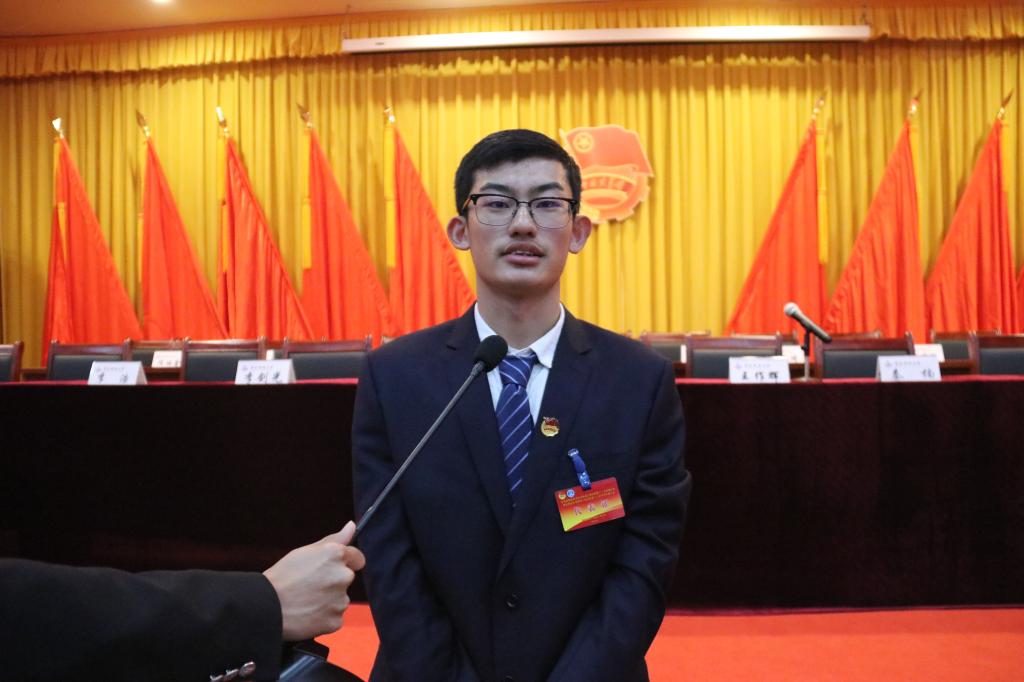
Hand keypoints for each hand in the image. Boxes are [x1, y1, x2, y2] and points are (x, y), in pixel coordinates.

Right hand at [263, 521, 366, 640]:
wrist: (266, 607)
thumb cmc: (283, 576)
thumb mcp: (305, 551)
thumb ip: (334, 539)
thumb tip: (352, 526)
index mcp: (336, 555)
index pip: (358, 558)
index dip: (346, 562)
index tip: (331, 568)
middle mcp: (343, 576)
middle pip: (346, 578)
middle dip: (333, 581)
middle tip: (310, 585)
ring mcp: (341, 600)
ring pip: (340, 599)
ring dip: (328, 600)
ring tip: (305, 600)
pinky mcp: (336, 620)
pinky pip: (335, 617)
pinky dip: (324, 617)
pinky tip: (307, 614)